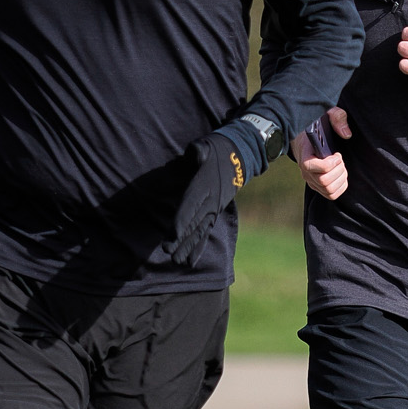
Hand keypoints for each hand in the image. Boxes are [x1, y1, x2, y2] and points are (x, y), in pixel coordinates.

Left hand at [164, 132, 247, 267]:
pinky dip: (198, 247)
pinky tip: (189, 261)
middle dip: (181, 239)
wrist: (239, 158)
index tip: (173, 234)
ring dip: (187, 247)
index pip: (191, 206)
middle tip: (168, 253)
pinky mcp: (213, 214)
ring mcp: (213, 210)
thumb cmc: (218, 151)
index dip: (182, 220)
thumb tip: (195, 153)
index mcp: (204, 186)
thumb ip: (199, 151)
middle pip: (193, 224)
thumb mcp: (207, 146)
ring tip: (176, 262)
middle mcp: (210, 202)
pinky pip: (205, 233)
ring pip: (199, 232)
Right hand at [290, 107, 350, 200]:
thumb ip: (337, 117)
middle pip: (324, 182)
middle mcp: (305, 171)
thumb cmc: (317, 126)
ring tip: (341, 166)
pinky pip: (331, 195)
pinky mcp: (317, 186)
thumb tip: (346, 134)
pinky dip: (341, 186)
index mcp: (304, 154)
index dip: (329, 164)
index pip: (312, 167)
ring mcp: (311, 180)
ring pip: (328, 190)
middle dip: (338, 171)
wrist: (306, 138)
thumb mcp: (325, 114)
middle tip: (340, 160)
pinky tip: (341, 174)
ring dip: (341, 178)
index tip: (337, 154)